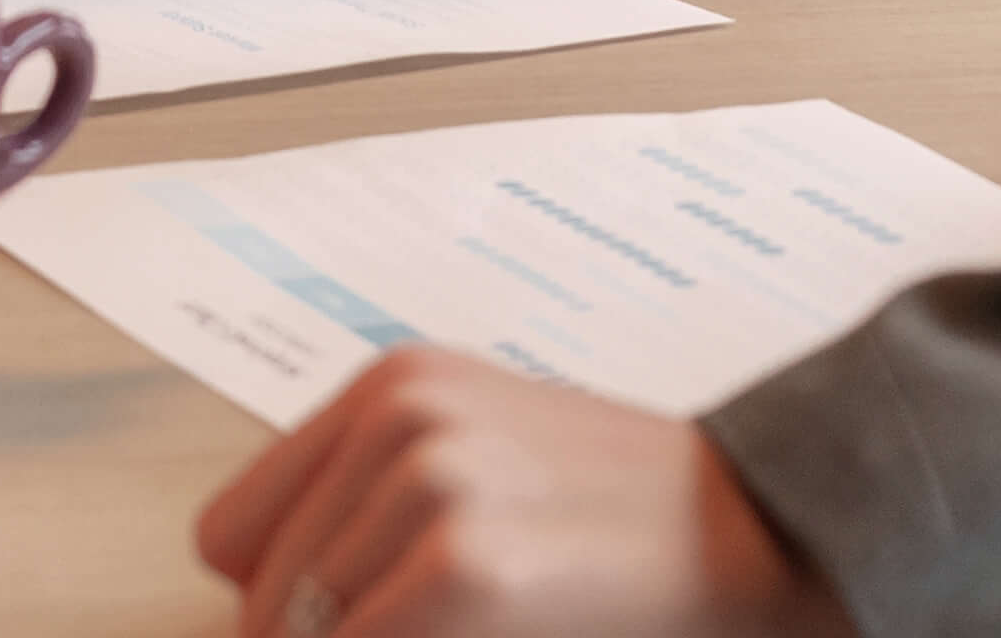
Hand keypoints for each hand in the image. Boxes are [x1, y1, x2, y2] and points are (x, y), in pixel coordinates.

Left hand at [199, 356, 845, 637]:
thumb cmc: (629, 521)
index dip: (274, 611)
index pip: (232, 537)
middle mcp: (398, 418)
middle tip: (432, 631)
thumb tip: (262, 620)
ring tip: (482, 631)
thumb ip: (369, 514)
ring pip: (300, 637)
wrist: (768, 528)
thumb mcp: (483, 466)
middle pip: (262, 608)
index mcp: (390, 388)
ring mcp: (430, 489)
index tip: (331, 634)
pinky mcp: (463, 572)